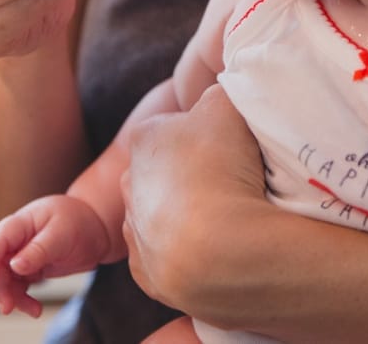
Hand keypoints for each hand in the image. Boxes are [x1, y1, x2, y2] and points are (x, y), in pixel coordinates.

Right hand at [0, 194, 110, 316]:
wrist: (97, 229)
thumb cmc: (80, 222)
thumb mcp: (62, 233)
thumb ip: (39, 249)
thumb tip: (15, 266)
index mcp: (21, 223)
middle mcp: (16, 240)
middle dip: (0, 287)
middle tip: (9, 306)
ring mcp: (20, 255)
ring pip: (5, 280)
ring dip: (12, 297)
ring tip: (32, 310)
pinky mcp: (28, 269)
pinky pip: (18, 287)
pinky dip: (23, 300)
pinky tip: (35, 309)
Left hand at [121, 85, 267, 309]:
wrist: (218, 250)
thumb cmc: (222, 168)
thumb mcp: (228, 105)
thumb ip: (221, 92)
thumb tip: (222, 94)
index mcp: (145, 139)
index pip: (177, 126)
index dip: (210, 132)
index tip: (236, 145)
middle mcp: (131, 184)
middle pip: (168, 170)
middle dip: (195, 173)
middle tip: (236, 181)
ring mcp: (135, 232)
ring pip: (163, 214)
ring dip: (191, 215)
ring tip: (231, 220)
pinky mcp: (147, 275)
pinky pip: (167, 256)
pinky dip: (190, 252)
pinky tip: (218, 249)